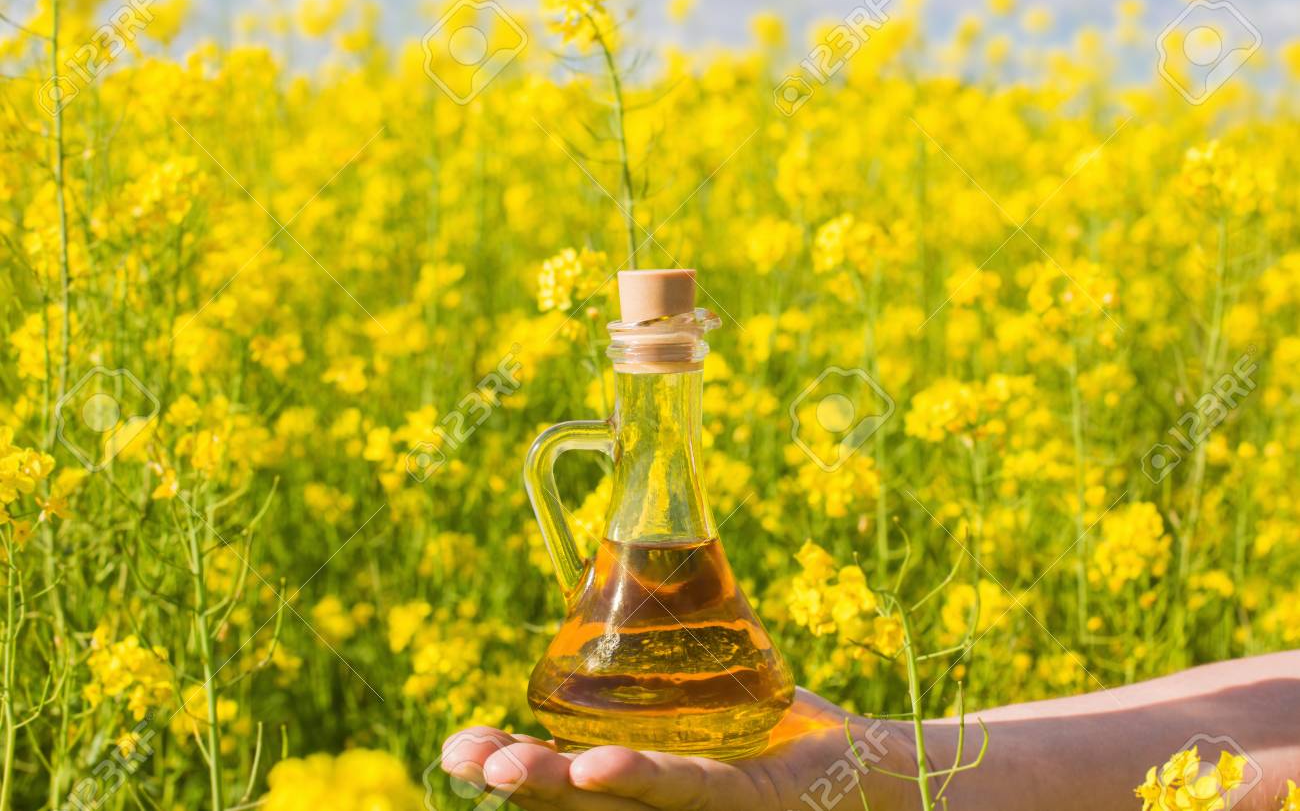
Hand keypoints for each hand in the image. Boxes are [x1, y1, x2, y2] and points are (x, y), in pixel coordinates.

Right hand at [439, 689, 916, 810]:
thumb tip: (593, 573)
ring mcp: (698, 809)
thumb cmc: (775, 730)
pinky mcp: (744, 799)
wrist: (870, 765)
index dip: (500, 762)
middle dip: (511, 779)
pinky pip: (686, 789)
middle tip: (459, 759)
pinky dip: (640, 776)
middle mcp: (657, 805)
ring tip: (503, 768)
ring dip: (556, 786)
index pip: (556, 775)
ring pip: (614, 802)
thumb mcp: (698, 691)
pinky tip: (599, 765)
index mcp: (637, 780)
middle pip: (571, 799)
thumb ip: (646, 659)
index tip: (455, 748)